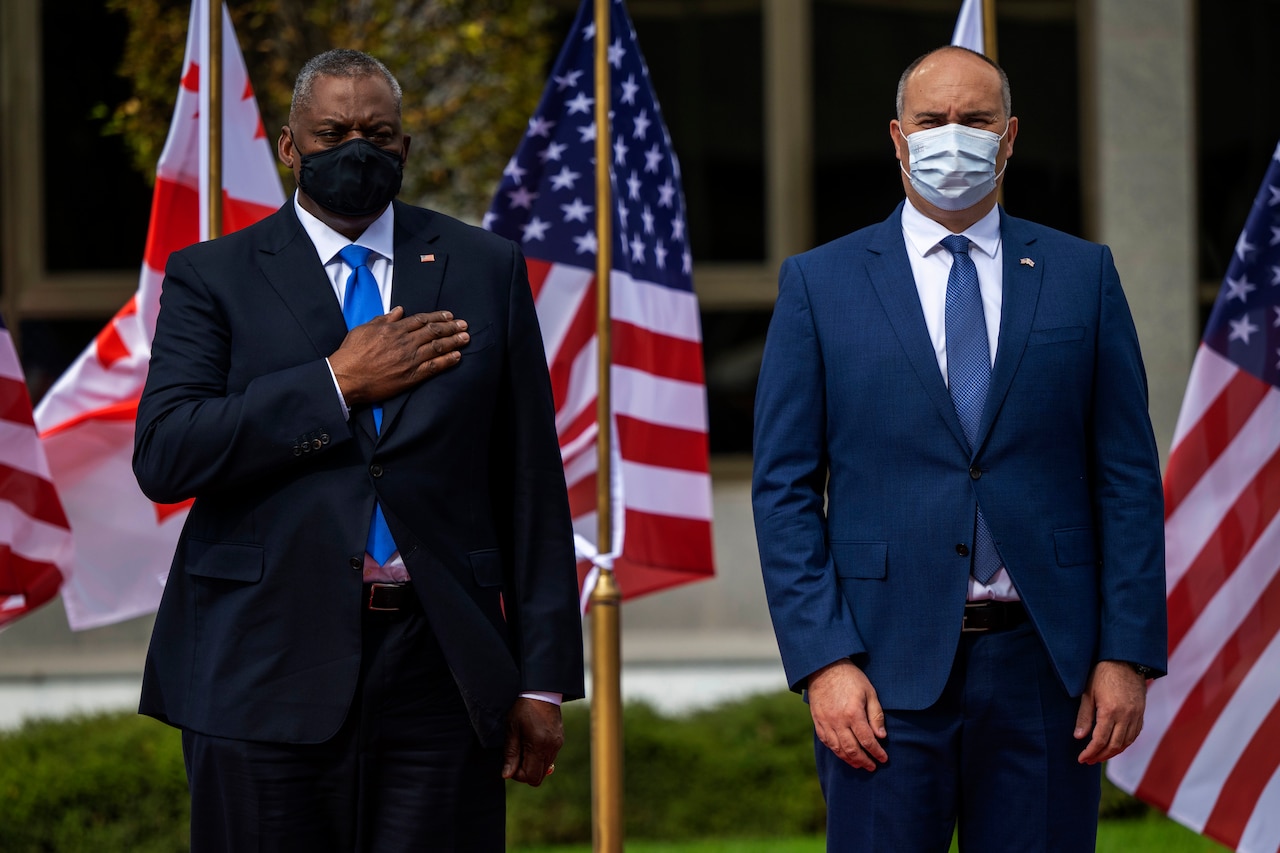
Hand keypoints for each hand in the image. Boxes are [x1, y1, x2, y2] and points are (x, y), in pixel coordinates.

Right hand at [329, 307, 468, 405]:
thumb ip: (383, 319)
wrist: (346, 376)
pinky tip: (457, 356)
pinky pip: (434, 366)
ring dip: (454, 341)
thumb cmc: (351, 353)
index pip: (421, 320)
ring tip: (466, 338)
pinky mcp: (411, 375)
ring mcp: (409, 359)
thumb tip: (398, 311)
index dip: (437, 317)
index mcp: (393, 329)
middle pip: (433, 331)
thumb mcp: (364, 329)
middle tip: (464, 325)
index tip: (449, 316)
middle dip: (451, 327)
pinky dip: (447, 361)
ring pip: (437, 347)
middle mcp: (404, 342)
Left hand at [502, 697, 563, 786]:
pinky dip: (540, 757)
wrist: (542, 692)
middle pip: (539, 777)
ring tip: (524, 746)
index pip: (531, 777)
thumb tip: (506, 775)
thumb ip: (511, 754)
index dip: (518, 775)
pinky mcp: (559, 741)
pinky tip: (532, 742)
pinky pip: (550, 758)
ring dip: (533, 764)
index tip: (511, 762)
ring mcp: (557, 745)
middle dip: (526, 772)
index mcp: (538, 746)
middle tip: (516, 756)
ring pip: (545, 768)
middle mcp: (551, 748)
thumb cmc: (524, 709)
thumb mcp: (512, 730)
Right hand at [807, 659, 887, 770]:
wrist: (825, 667)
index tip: (884, 758)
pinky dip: (835, 750)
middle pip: (852, 749)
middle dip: (864, 761)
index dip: (877, 752)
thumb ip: (876, 715)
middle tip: (872, 766)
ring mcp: (826, 722)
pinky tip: (842, 753)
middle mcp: (838, 721)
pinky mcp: (817, 720)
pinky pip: (826, 741)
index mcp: (853, 713)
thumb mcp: (869, 692)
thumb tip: (881, 736)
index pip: (867, 740)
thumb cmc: (851, 678)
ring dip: (849, 759)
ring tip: (858, 764)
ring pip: (838, 749)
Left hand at [1075, 660, 1146, 764]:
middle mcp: (1126, 716)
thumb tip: (1079, 737)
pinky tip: (1115, 745)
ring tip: (1100, 756)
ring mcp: (1136, 715)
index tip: (1081, 759)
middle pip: (1115, 745)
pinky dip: (1125, 743)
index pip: (1100, 740)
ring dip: (1113, 752)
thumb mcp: (1088, 693)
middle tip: (1089, 760)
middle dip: (1101, 756)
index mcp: (1110, 711)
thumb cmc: (1102, 674)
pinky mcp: (1141, 713)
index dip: (1091, 752)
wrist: (1126, 660)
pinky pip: (1135, 734)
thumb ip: (1084, 716)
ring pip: (1126, 742)